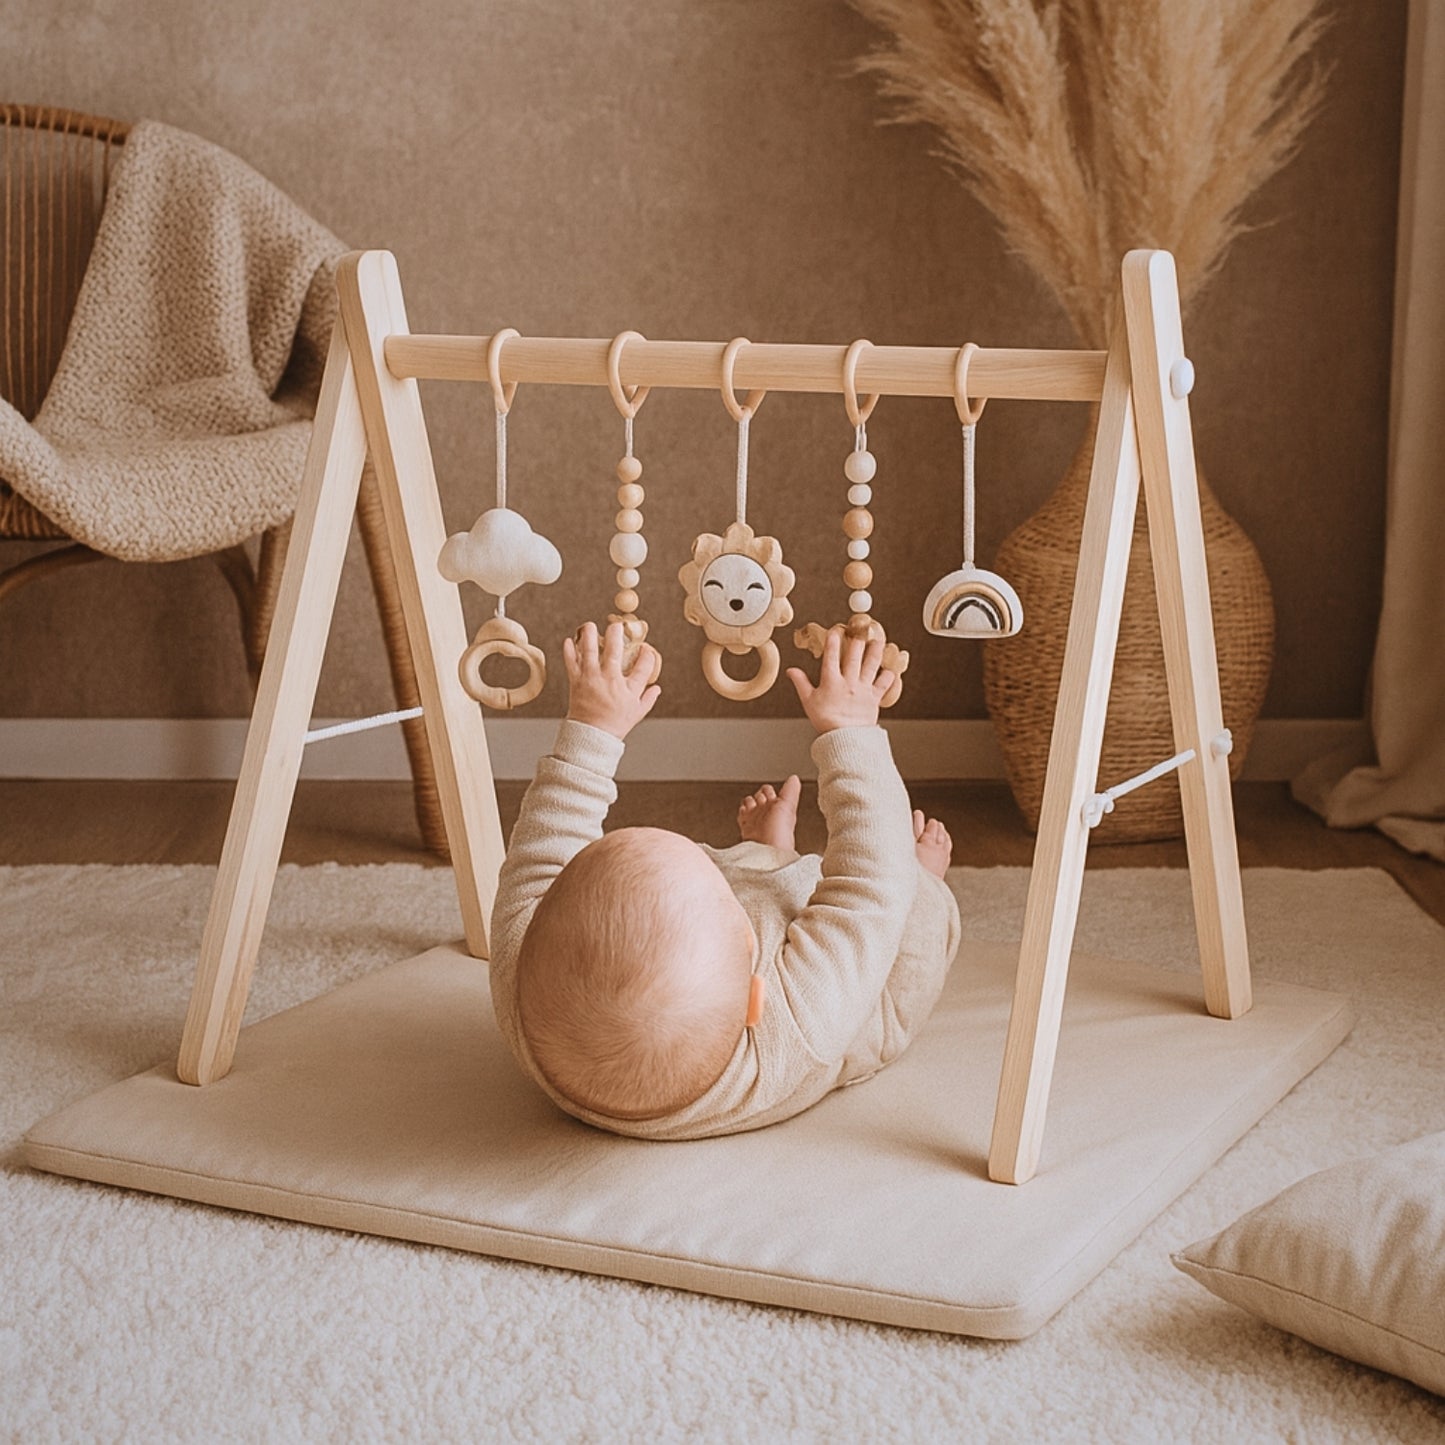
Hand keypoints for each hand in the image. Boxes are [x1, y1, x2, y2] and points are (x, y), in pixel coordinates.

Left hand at [564, 621, 660, 738]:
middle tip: (617, 625)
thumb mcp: (637, 713)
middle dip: (616, 634)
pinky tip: (568, 641)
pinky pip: (571, 662)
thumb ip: (648, 698)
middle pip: (615, 650)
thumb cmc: (614, 725)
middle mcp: (610, 679)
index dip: (647, 654)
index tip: (645, 648)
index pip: (643, 666)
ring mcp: (591, 678)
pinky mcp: (576, 681)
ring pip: (590, 651)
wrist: (591, 735)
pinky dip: (569, 651)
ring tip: (590, 625)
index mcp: (628, 688)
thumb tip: (657, 687)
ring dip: (589, 635)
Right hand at [785, 627, 894, 733]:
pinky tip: (891, 668)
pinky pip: (885, 683)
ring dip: (875, 650)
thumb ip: (801, 683)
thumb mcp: (808, 702)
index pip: (831, 656)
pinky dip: (889, 675)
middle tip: (860, 628)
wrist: (845, 738)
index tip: (836, 630)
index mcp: (831, 681)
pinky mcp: (875, 697)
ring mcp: (863, 688)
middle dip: (857, 639)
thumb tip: (791, 671)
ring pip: (872, 663)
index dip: (833, 641)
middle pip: (854, 655)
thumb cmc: (827, 722)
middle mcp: (849, 681)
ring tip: (878, 639)